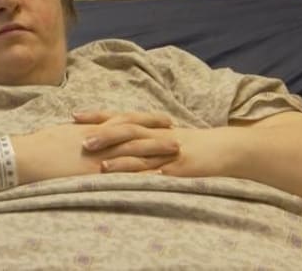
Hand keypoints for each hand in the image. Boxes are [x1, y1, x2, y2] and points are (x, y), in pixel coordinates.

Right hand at [14, 111, 179, 183]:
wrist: (24, 158)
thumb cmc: (37, 146)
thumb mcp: (62, 133)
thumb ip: (79, 132)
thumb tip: (86, 130)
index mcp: (92, 128)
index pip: (125, 120)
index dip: (145, 119)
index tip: (162, 120)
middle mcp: (100, 140)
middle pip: (136, 133)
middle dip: (157, 133)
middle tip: (178, 133)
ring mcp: (99, 157)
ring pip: (135, 151)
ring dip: (157, 151)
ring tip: (176, 152)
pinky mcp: (96, 175)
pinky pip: (125, 175)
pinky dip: (143, 175)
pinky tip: (159, 178)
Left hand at [75, 111, 233, 177]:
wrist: (228, 148)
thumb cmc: (192, 146)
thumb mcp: (163, 138)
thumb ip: (140, 140)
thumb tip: (111, 145)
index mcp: (151, 127)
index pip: (120, 117)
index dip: (97, 116)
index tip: (73, 116)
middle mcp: (157, 135)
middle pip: (128, 130)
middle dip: (104, 135)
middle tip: (81, 141)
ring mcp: (170, 151)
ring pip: (143, 152)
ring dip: (122, 159)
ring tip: (101, 166)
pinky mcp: (183, 168)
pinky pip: (162, 174)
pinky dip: (147, 178)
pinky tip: (135, 185)